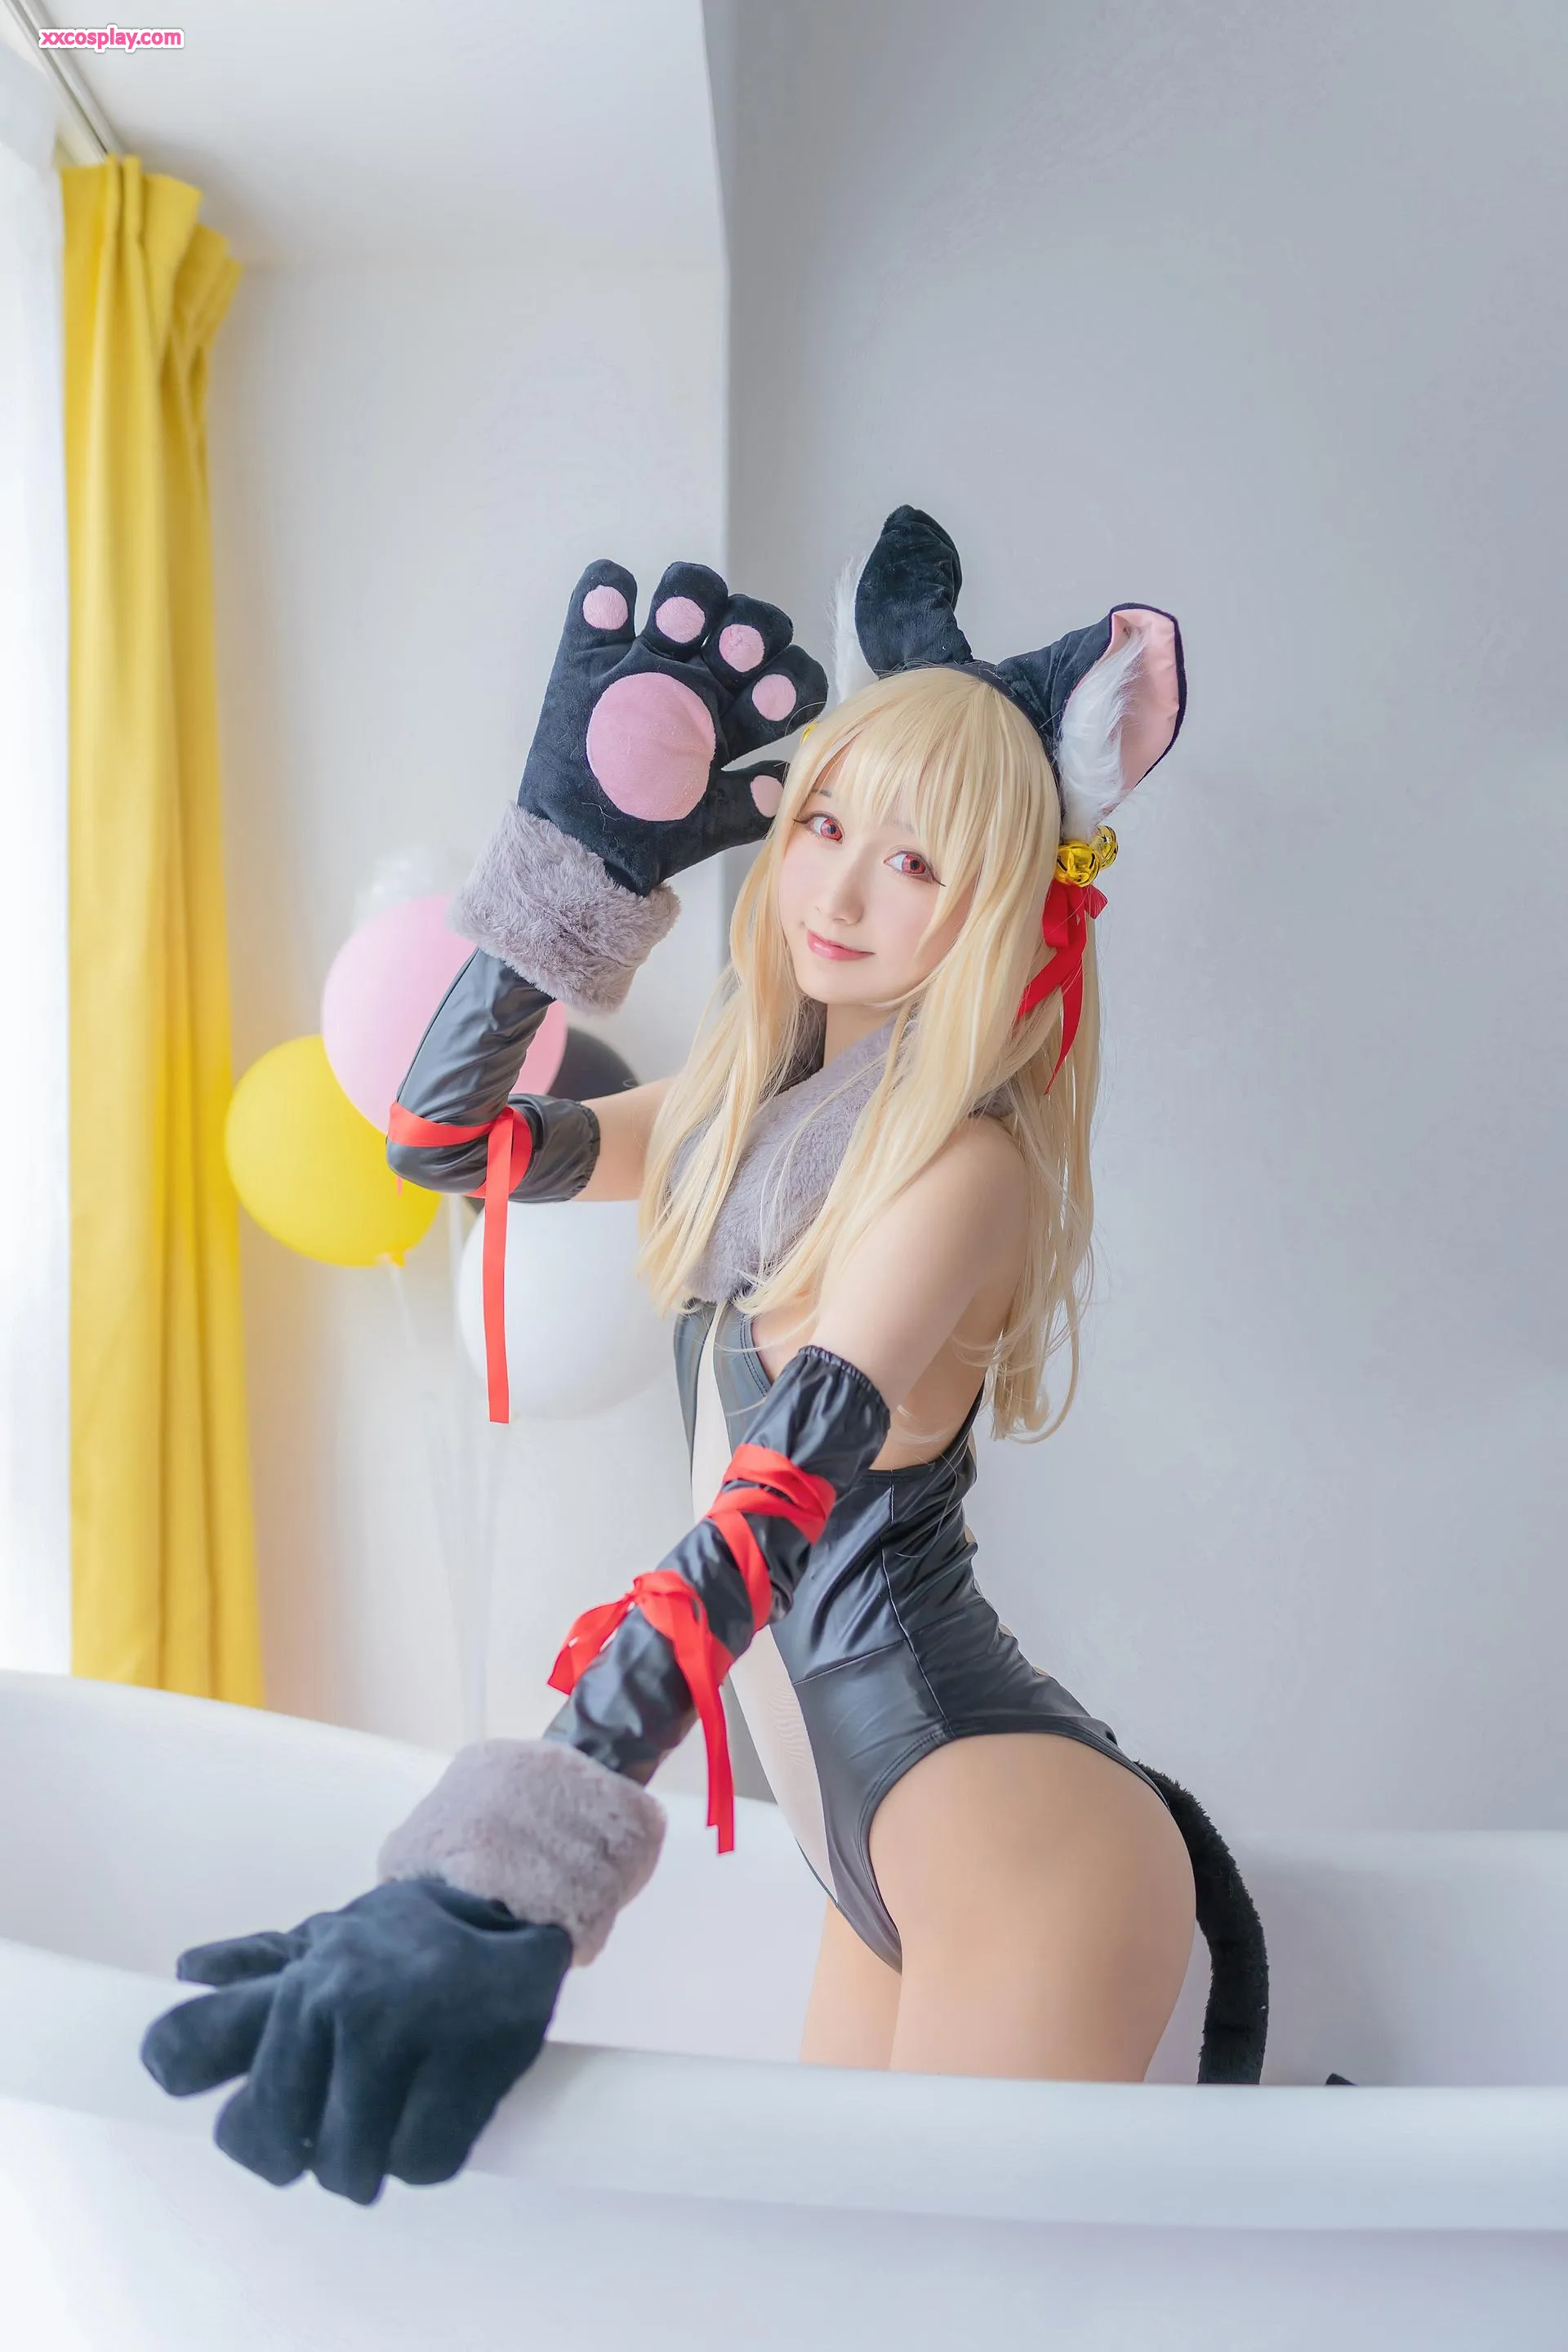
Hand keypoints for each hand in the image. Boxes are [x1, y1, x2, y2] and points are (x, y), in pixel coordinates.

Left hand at [139, 1877, 571, 2203]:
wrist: (510, 1903)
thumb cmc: (407, 1938)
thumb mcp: (329, 1938)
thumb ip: (257, 1967)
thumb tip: (190, 1973)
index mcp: (297, 1980)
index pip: (187, 2048)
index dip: (192, 2086)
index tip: (234, 2103)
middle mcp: (339, 2002)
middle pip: (269, 2143)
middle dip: (297, 2151)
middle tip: (328, 2133)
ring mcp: (406, 2031)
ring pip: (348, 2166)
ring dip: (369, 2161)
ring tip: (390, 2121)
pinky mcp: (473, 2059)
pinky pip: (422, 2163)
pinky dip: (427, 2156)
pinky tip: (434, 2117)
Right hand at [519, 558, 828, 894]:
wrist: (576, 846)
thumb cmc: (647, 834)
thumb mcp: (706, 825)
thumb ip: (748, 803)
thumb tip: (781, 782)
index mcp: (733, 718)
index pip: (785, 677)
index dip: (790, 678)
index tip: (771, 697)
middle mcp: (699, 681)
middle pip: (746, 625)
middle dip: (750, 631)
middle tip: (732, 656)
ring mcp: (646, 663)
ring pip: (687, 595)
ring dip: (691, 597)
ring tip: (675, 622)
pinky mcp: (591, 654)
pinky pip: (601, 596)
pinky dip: (607, 588)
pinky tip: (613, 605)